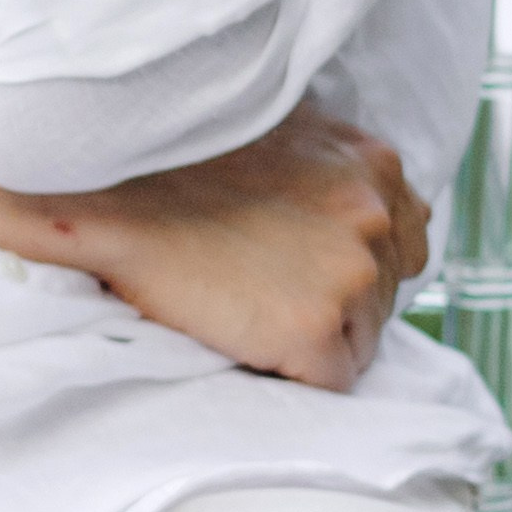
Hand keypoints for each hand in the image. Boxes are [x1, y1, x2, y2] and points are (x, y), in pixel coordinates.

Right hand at [45, 100, 431, 393]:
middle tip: (262, 288)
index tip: (299, 264)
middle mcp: (376, 214)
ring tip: (249, 310)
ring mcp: (352, 273)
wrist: (107, 191)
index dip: (350, 262)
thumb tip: (355, 203)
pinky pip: (332, 381)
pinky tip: (247, 339)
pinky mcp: (315, 328)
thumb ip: (327, 164)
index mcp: (372, 162)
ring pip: (362, 341)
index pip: (404, 238)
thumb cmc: (176, 161)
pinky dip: (295, 373)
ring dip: (314, 339)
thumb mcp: (272, 130)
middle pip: (384, 295)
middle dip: (333, 301)